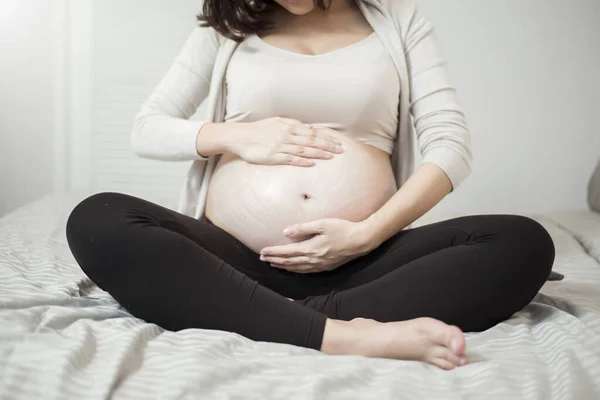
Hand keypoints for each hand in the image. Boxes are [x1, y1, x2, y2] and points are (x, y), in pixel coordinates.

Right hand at [228, 117, 343, 166]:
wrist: (239, 136)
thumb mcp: (276, 121)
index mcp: (289, 126)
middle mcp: (287, 135)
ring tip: (331, 156)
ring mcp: (280, 146)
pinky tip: (312, 163)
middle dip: (328, 145)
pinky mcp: (273, 156)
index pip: (313, 132)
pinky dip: (302, 161)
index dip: (326, 137)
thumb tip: (308, 128)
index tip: (338, 142)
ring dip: (319, 152)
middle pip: (312, 140)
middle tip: (341, 150)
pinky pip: (290, 159)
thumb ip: (292, 124)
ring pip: (304, 149)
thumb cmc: (258, 129)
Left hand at [259, 218, 373, 272]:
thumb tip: (285, 232)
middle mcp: (313, 260)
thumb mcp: (322, 224)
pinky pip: (306, 271)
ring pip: (296, 268)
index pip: (286, 252)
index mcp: (311, 249)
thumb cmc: (342, 229)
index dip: (273, 252)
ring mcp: (320, 265)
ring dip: (283, 266)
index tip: (262, 252)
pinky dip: (295, 270)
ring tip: (273, 264)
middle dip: (274, 260)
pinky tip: (291, 269)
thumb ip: (302, 228)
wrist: (361, 241)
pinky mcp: (326, 267)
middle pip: (289, 262)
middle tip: (262, 258)